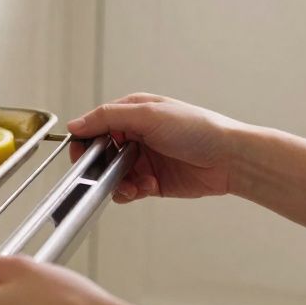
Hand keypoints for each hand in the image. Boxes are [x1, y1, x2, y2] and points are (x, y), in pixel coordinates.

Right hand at [68, 92, 243, 202]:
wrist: (230, 159)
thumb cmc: (197, 129)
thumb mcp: (149, 115)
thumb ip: (108, 117)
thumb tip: (75, 124)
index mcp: (132, 112)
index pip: (95, 125)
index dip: (85, 140)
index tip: (80, 155)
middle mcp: (135, 135)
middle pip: (100, 153)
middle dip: (100, 166)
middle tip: (104, 173)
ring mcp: (143, 159)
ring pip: (111, 175)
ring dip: (117, 182)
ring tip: (134, 184)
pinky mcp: (151, 181)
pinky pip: (128, 190)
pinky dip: (132, 192)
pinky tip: (148, 187)